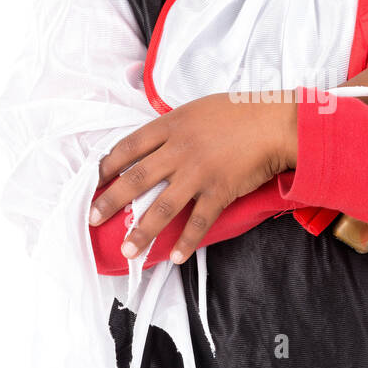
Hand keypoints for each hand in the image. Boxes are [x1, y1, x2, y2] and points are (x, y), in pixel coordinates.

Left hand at [88, 91, 298, 264]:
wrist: (274, 123)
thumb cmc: (238, 112)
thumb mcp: (196, 110)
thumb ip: (173, 128)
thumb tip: (151, 143)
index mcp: (171, 126)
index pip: (128, 147)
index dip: (107, 166)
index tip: (94, 181)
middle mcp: (179, 150)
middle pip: (136, 179)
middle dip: (111, 201)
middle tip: (93, 218)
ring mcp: (198, 172)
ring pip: (162, 206)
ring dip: (142, 231)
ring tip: (128, 250)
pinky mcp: (219, 191)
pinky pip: (199, 221)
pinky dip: (186, 241)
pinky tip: (174, 257)